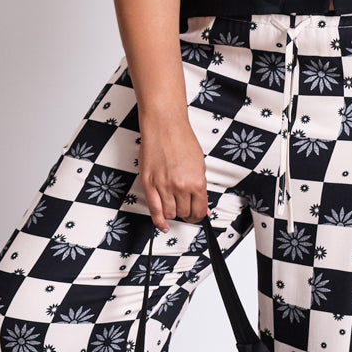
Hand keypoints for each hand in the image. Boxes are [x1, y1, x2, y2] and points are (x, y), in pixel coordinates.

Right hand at [138, 116, 213, 231]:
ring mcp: (163, 186)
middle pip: (184, 213)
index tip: (198, 216)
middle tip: (186, 210)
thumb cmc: (182, 140)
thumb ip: (200, 188)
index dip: (199, 216)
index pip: (199, 210)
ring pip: (170, 213)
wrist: (165, 126)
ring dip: (173, 215)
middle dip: (186, 214)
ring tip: (175, 210)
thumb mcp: (200, 165)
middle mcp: (180, 186)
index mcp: (197, 182)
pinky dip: (159, 221)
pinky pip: (154, 209)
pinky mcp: (148, 184)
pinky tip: (162, 225)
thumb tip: (203, 206)